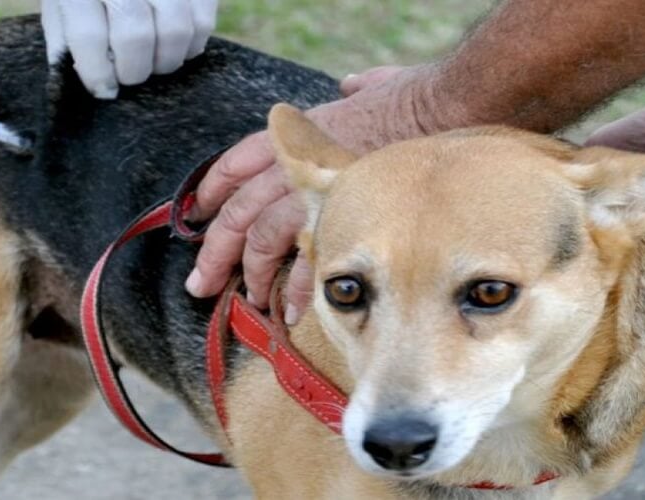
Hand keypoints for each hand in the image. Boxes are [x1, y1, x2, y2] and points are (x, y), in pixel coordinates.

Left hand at [41, 0, 217, 97]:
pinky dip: (190, 46)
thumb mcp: (62, 6)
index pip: (89, 35)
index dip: (98, 73)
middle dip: (134, 70)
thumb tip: (94, 84)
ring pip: (175, 31)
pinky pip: (203, 24)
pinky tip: (174, 44)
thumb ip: (67, 42)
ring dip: (165, 61)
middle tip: (130, 75)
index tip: (104, 90)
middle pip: (135, 35)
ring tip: (153, 62)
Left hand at [185, 65, 451, 323]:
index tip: (200, 214)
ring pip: (262, 240)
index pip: (238, 162)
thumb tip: (354, 85)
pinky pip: (307, 262)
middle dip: (215, 251)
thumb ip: (359, 89)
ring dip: (253, 274)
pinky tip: (290, 311)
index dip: (215, 190)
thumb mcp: (378, 85)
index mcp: (296, 135)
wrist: (445, 109)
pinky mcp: (339, 221)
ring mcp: (312, 194)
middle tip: (201, 283)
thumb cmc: (418, 98)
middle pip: (239, 211)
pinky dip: (297, 289)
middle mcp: (293, 164)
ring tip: (250, 300)